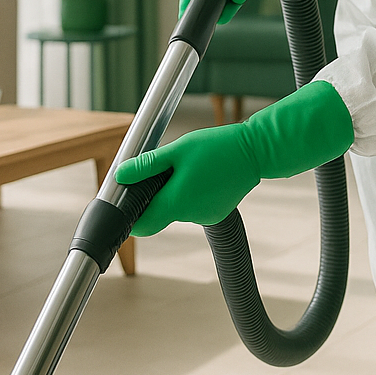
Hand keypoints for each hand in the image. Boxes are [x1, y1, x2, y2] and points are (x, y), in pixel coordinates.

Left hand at [115, 80, 353, 236]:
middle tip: (159, 170)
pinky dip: (188, 193)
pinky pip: (191, 206)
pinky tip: (199, 174)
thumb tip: (119, 177)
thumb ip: (147, 166)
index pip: (143, 226)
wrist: (256, 151)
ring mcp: (205, 216)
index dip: (128, 218)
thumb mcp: (177, 150)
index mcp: (178, 202)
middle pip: (158, 214)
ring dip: (172, 192)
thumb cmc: (217, 148)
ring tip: (185, 167)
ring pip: (175, 208)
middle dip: (153, 195)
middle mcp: (191, 215)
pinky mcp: (215, 212)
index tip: (123, 203)